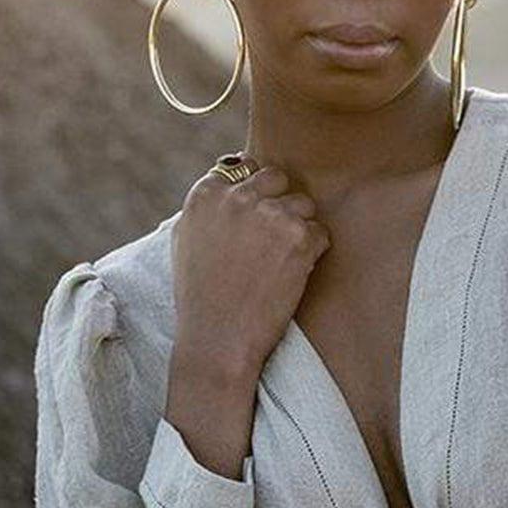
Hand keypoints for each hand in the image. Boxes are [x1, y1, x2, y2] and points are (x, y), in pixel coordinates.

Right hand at [172, 162, 330, 378]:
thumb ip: (209, 204)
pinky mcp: (299, 238)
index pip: (244, 168)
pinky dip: (313, 253)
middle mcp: (237, 197)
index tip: (252, 224)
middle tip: (272, 241)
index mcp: (206, 194)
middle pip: (277, 178)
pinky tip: (291, 275)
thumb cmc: (200, 296)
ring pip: (303, 204)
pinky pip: (321, 232)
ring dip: (299, 229)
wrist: (217, 339)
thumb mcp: (187, 238)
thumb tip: (230, 172)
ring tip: (280, 263)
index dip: (255, 196)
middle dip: (280, 203)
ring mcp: (270, 215)